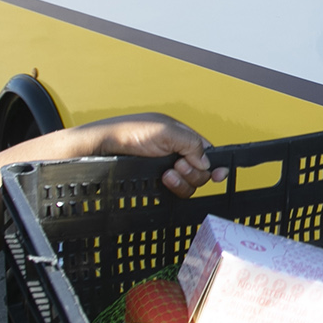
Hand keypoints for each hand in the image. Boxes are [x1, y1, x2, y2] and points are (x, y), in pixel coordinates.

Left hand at [75, 113, 217, 195]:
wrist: (102, 149)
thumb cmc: (128, 132)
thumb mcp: (165, 130)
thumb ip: (191, 144)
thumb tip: (206, 162)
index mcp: (181, 135)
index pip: (207, 151)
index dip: (215, 163)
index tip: (220, 174)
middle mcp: (176, 152)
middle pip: (201, 171)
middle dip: (193, 171)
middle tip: (178, 165)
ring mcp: (167, 169)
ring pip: (190, 184)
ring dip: (182, 180)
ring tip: (167, 173)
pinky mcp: (157, 183)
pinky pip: (175, 192)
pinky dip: (173, 188)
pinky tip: (162, 180)